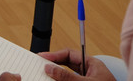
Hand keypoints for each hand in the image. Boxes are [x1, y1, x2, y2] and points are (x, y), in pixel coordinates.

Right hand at [0, 50, 116, 80]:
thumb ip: (67, 76)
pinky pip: (69, 80)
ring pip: (67, 73)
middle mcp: (89, 71)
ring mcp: (86, 79)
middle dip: (53, 64)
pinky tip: (53, 80)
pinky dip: (61, 79)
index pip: (69, 54)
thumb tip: (49, 67)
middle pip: (66, 63)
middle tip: (40, 64)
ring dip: (56, 74)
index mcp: (92, 64)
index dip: (55, 54)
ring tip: (44, 74)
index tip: (42, 57)